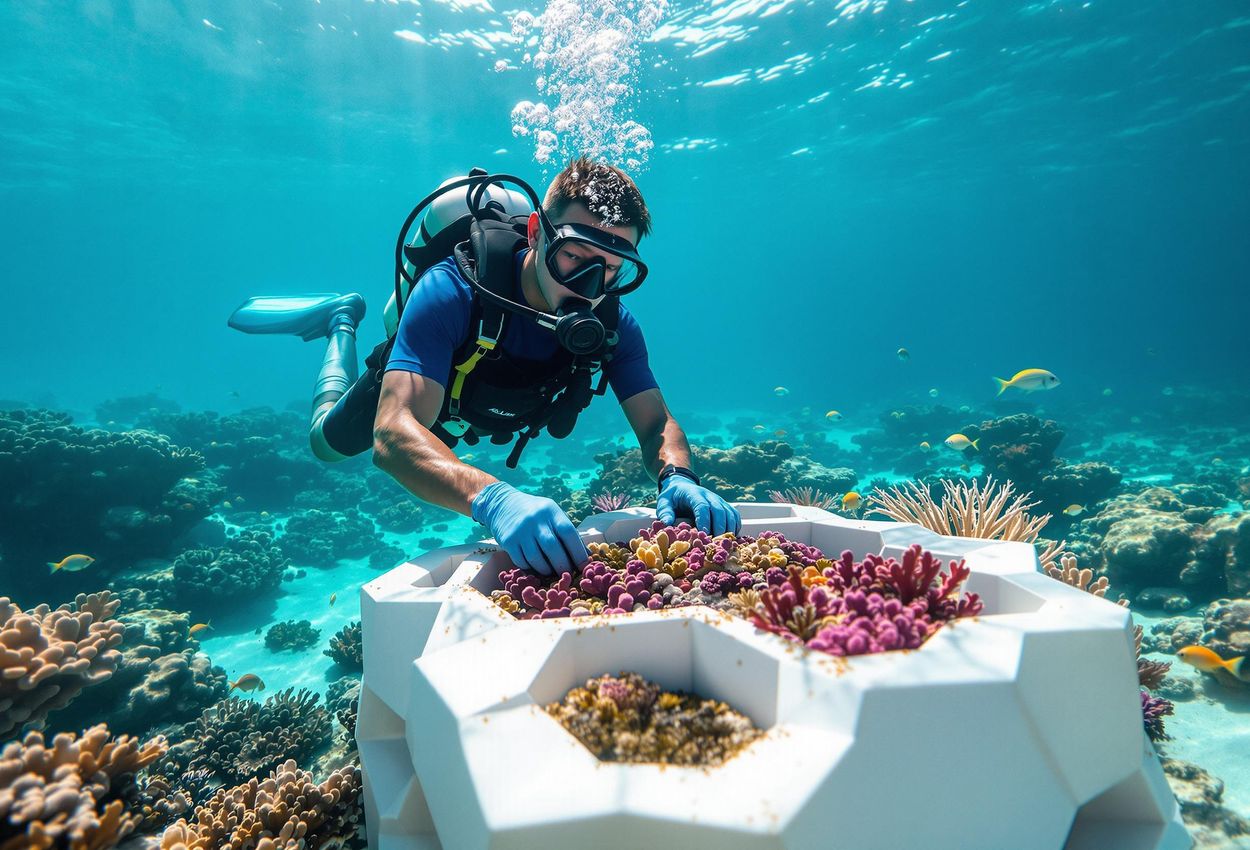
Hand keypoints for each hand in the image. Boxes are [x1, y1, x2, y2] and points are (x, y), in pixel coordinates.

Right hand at [470, 481, 587, 574]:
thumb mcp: (553, 515)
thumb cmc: (536, 513)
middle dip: (562, 565)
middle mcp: (535, 520)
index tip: (584, 566)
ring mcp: (520, 530)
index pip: (568, 532)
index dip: (578, 552)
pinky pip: (522, 561)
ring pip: (536, 558)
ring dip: (546, 570)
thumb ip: (568, 533)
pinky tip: (534, 566)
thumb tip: (586, 555)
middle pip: (552, 548)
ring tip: (550, 571)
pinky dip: (530, 568)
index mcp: (551, 511)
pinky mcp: (508, 540)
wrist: (503, 503)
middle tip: (567, 574)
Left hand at [656, 475, 740, 535]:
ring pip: (729, 513)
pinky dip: (735, 527)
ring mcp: (719, 500)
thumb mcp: (664, 502)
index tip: (704, 533)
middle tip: (715, 543)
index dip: (704, 520)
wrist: (682, 486)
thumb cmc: (673, 497)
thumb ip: (664, 512)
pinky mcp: (724, 506)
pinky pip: (734, 515)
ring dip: (729, 529)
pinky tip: (730, 538)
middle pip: (719, 511)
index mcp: (694, 494)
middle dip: (719, 528)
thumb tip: (667, 523)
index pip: (702, 506)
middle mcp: (709, 496)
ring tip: (724, 543)